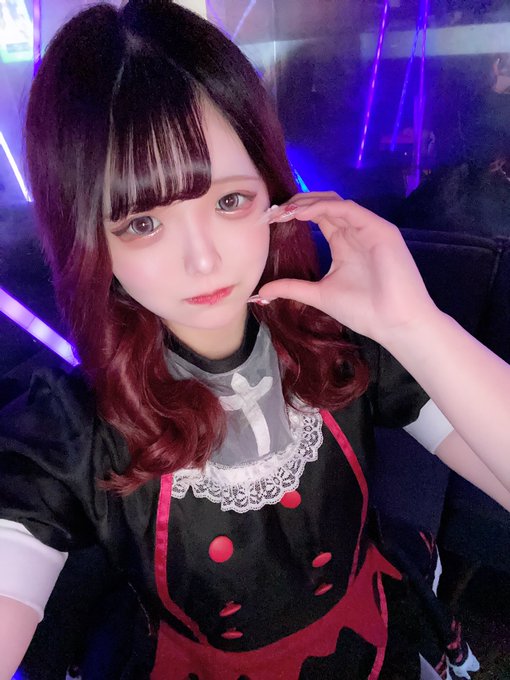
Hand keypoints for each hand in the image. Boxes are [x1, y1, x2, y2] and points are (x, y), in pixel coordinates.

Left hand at [259, 192, 437, 344]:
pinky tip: (302, 214)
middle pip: (323, 204)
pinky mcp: (380, 229)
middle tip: (272, 212)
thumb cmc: (365, 311)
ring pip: (334, 202)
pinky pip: (348, 209)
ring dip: (306, 203)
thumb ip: (292, 288)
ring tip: (284, 212)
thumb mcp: (319, 295)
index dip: (293, 214)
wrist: (395, 323)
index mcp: (343, 244)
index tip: (269, 220)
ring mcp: (368, 228)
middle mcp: (355, 231)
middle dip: (296, 204)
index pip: (317, 217)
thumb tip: (261, 292)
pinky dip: (324, 208)